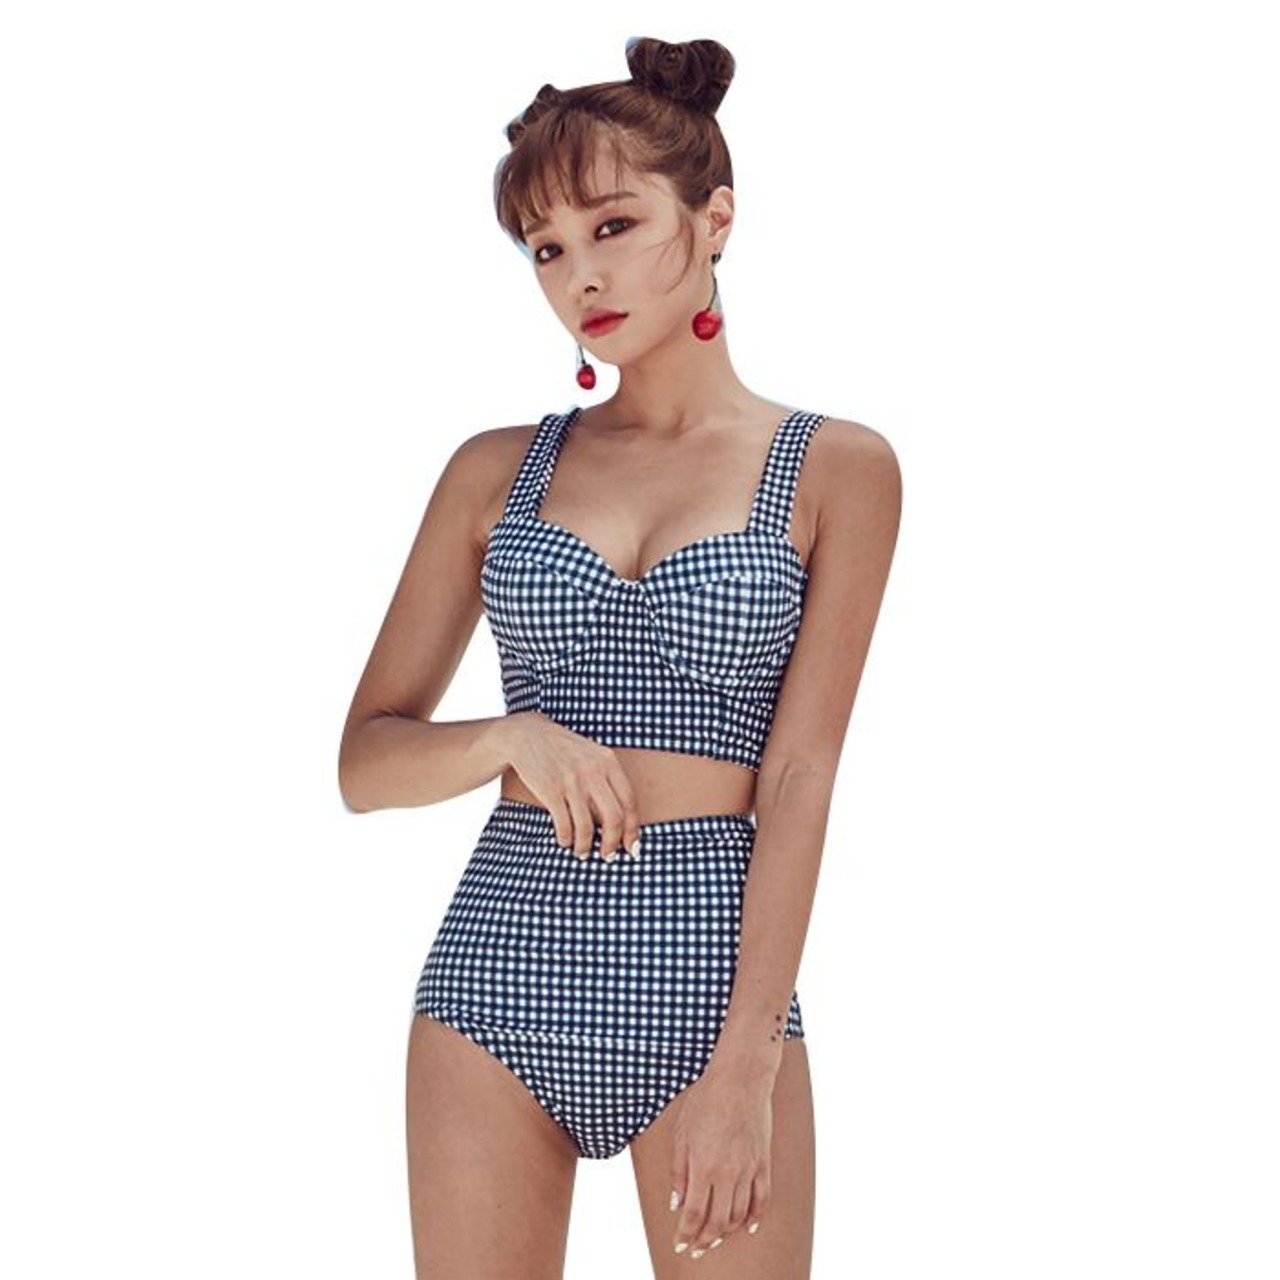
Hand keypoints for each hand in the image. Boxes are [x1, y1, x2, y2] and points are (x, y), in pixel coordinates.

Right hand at [504, 712, 641, 860]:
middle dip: (613, 843)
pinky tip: (564, 841)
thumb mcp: (592, 755)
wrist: (527, 735)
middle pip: (614, 818)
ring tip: (583, 852)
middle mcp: (593, 772)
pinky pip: (564, 825)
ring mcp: (572, 782)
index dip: (632, 829)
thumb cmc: (564, 750)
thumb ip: (607, 780)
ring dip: (586, 846)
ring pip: (587, 827)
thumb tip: (620, 821)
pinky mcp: (551, 791)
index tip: (631, 846)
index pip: (629, 801)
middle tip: (608, 856)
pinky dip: (566, 839)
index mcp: (608, 762)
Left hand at [668, 1065, 774, 1260]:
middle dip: (704, 1241)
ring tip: (715, 1239)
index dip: (686, 1236)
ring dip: (726, 1232)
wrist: (740, 1078)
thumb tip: (677, 1203)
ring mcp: (748, 1169)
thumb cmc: (706, 1099)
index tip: (680, 1246)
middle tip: (696, 1250)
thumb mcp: (681, 1133)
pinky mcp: (763, 1162)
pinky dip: (755, 1218)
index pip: (694, 1215)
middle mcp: (727, 1172)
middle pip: (717, 1222)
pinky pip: (762, 1199)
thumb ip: (678, 1171)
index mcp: (702, 1166)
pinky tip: (748, 1228)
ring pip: (739, 1215)